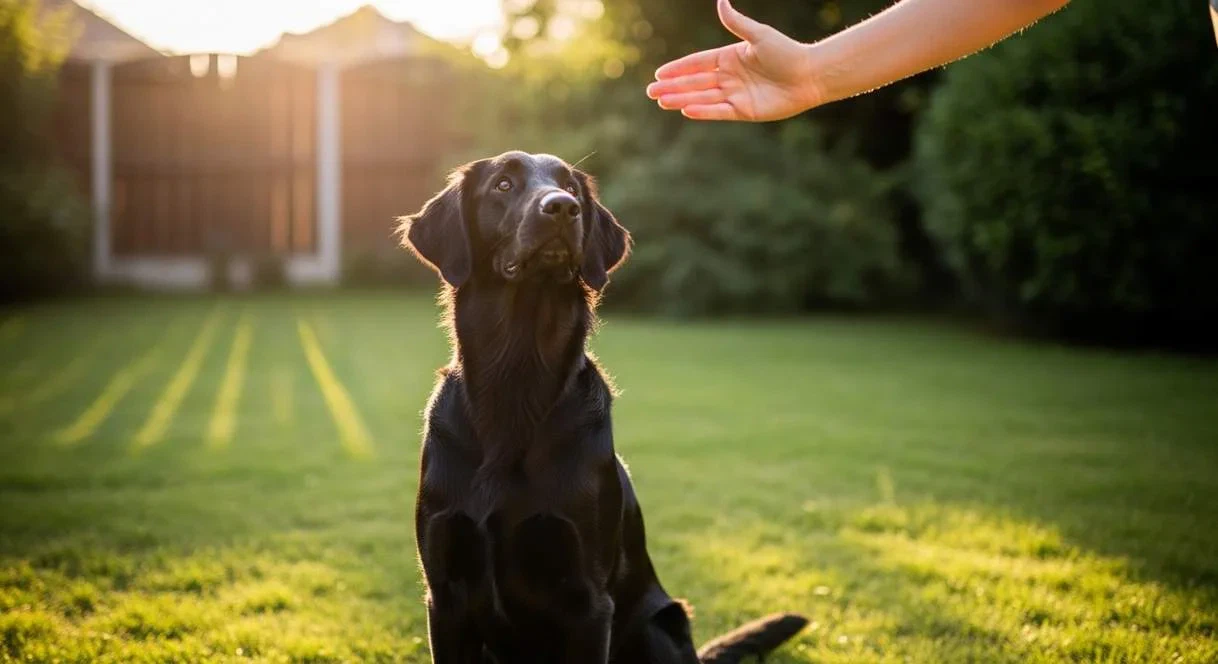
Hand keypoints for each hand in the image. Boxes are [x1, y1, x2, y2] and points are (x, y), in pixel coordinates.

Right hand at [645, 0, 822, 120]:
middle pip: (695, 82)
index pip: (698, 63)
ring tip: (662, 102)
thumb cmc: (787, 52)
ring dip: (682, 99)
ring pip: (703, 97)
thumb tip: (720, 1)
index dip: (678, 68)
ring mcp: (735, 95)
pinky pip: (719, 111)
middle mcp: (730, 77)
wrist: (809, 75)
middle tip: (651, 92)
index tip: (659, 74)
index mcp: (730, 57)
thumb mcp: (759, 35)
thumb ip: (736, 22)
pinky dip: (703, 111)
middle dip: (673, 87)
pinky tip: (686, 110)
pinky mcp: (744, 111)